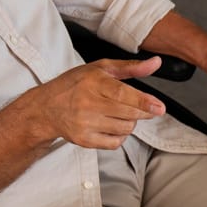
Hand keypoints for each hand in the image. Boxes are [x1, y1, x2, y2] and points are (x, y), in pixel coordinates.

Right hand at [35, 56, 166, 149]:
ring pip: (125, 129)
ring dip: (130, 122)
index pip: (122, 94)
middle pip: (128, 114)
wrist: (46, 107)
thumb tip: (156, 63)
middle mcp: (87, 104)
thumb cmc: (76, 84)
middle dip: (142, 112)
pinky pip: (115, 143)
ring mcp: (85, 124)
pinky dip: (120, 135)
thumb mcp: (101, 68)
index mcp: (93, 82)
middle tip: (141, 106)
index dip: (143, 102)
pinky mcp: (84, 140)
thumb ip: (131, 67)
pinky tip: (111, 125)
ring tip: (119, 113)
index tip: (159, 108)